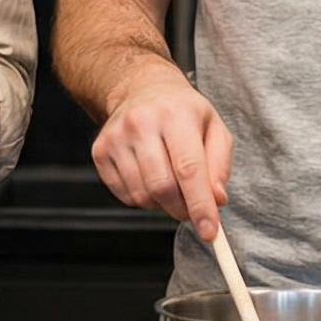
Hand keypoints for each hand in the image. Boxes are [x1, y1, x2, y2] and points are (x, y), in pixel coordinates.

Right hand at [89, 62, 231, 241]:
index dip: (200, 206)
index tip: (210, 231)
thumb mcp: (214, 128)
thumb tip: (216, 199)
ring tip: (171, 184)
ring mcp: (116, 137)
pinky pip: (125, 195)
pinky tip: (150, 178)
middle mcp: (141, 123)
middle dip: (182, 210)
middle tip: (192, 209)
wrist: (142, 89)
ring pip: (143, 196)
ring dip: (162, 204)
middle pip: (163, 187)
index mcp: (175, 114)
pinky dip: (143, 199)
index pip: (189, 169)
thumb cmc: (182, 111)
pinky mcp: (100, 151)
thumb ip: (220, 165)